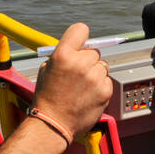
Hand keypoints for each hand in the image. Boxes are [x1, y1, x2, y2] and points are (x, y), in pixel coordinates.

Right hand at [33, 23, 112, 137]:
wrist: (53, 124)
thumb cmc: (47, 97)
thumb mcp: (47, 69)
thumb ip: (63, 54)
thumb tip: (80, 47)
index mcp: (63, 54)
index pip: (81, 29)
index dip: (81, 36)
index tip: (81, 43)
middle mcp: (80, 63)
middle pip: (94, 50)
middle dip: (88, 59)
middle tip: (78, 72)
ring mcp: (94, 77)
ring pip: (102, 65)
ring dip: (95, 73)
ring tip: (82, 87)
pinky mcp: (105, 90)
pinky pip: (107, 80)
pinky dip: (100, 86)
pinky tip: (88, 95)